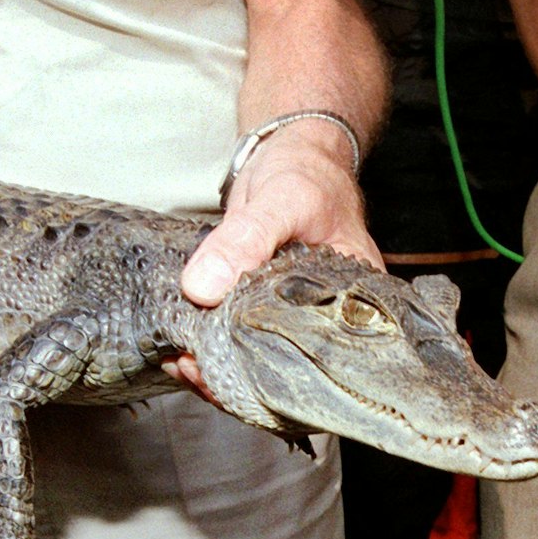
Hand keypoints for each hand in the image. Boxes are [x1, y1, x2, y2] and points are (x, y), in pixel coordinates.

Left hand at [167, 121, 379, 397]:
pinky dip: (212, 351)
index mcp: (356, 304)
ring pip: (261, 364)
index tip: (227, 374)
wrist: (290, 156)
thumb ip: (245, 240)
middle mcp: (328, 322)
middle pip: (289, 373)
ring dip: (219, 371)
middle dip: (238, 382)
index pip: (324, 362)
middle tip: (193, 369)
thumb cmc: (308, 175)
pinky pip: (241, 343)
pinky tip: (181, 351)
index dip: (278, 380)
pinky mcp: (264, 312)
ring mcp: (294, 319)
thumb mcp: (282, 200)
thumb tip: (201, 289)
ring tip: (181, 362)